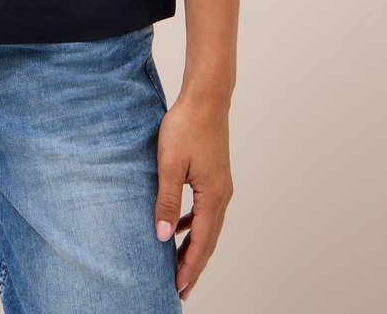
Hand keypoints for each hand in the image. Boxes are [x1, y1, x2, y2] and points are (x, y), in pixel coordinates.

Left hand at [153, 92, 233, 300]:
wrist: (206, 98)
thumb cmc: (186, 126)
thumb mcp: (169, 165)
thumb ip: (167, 201)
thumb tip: (164, 237)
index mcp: (213, 196)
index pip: (202, 242)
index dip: (189, 267)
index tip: (178, 288)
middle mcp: (222, 195)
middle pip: (209, 239)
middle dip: (194, 264)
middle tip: (180, 287)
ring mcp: (221, 185)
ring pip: (208, 226)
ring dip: (195, 246)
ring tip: (178, 263)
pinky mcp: (215, 175)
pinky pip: (206, 210)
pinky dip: (195, 224)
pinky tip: (181, 225)